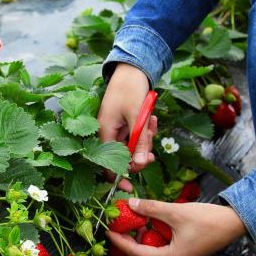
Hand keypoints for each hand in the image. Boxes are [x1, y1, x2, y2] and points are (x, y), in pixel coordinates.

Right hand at [97, 63, 157, 191]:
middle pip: (124, 158)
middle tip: (152, 144)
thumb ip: (139, 141)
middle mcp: (107, 133)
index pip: (107, 165)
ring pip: (133, 148)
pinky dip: (146, 131)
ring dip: (146, 139)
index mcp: (104, 133)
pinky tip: (151, 119)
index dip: (119, 177)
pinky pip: (136, 136)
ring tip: (151, 122)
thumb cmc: (130, 88)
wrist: (133, 68)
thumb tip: (140, 165)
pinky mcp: (125, 125)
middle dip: (141, 153)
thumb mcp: (138, 116)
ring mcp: (116, 129)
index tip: (132, 187)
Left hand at [106, 198, 246, 255]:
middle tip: (117, 227)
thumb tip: (130, 204)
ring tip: (132, 223)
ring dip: (140, 241)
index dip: (120, 242)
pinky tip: (149, 224)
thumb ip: (151, 209)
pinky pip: (161, 250)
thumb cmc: (208, 220)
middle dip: (128, 243)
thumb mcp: (175, 212)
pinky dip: (152, 239)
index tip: (107, 232)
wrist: (235, 223)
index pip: (136, 253)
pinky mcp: (184, 254)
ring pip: (152, 254)